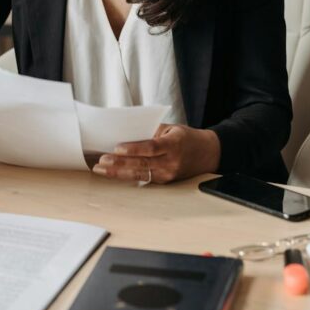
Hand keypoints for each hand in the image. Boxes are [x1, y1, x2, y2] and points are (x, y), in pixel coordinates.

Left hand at [92, 124, 220, 183]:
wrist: (207, 154)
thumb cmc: (186, 138)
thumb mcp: (171, 128)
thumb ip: (150, 132)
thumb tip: (126, 134)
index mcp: (174, 144)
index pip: (151, 148)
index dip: (134, 149)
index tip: (117, 148)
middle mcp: (171, 162)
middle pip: (142, 164)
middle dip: (119, 163)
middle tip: (102, 161)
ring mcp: (168, 174)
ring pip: (140, 174)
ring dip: (118, 172)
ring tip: (102, 169)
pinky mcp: (164, 181)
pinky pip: (143, 179)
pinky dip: (127, 175)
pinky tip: (114, 173)